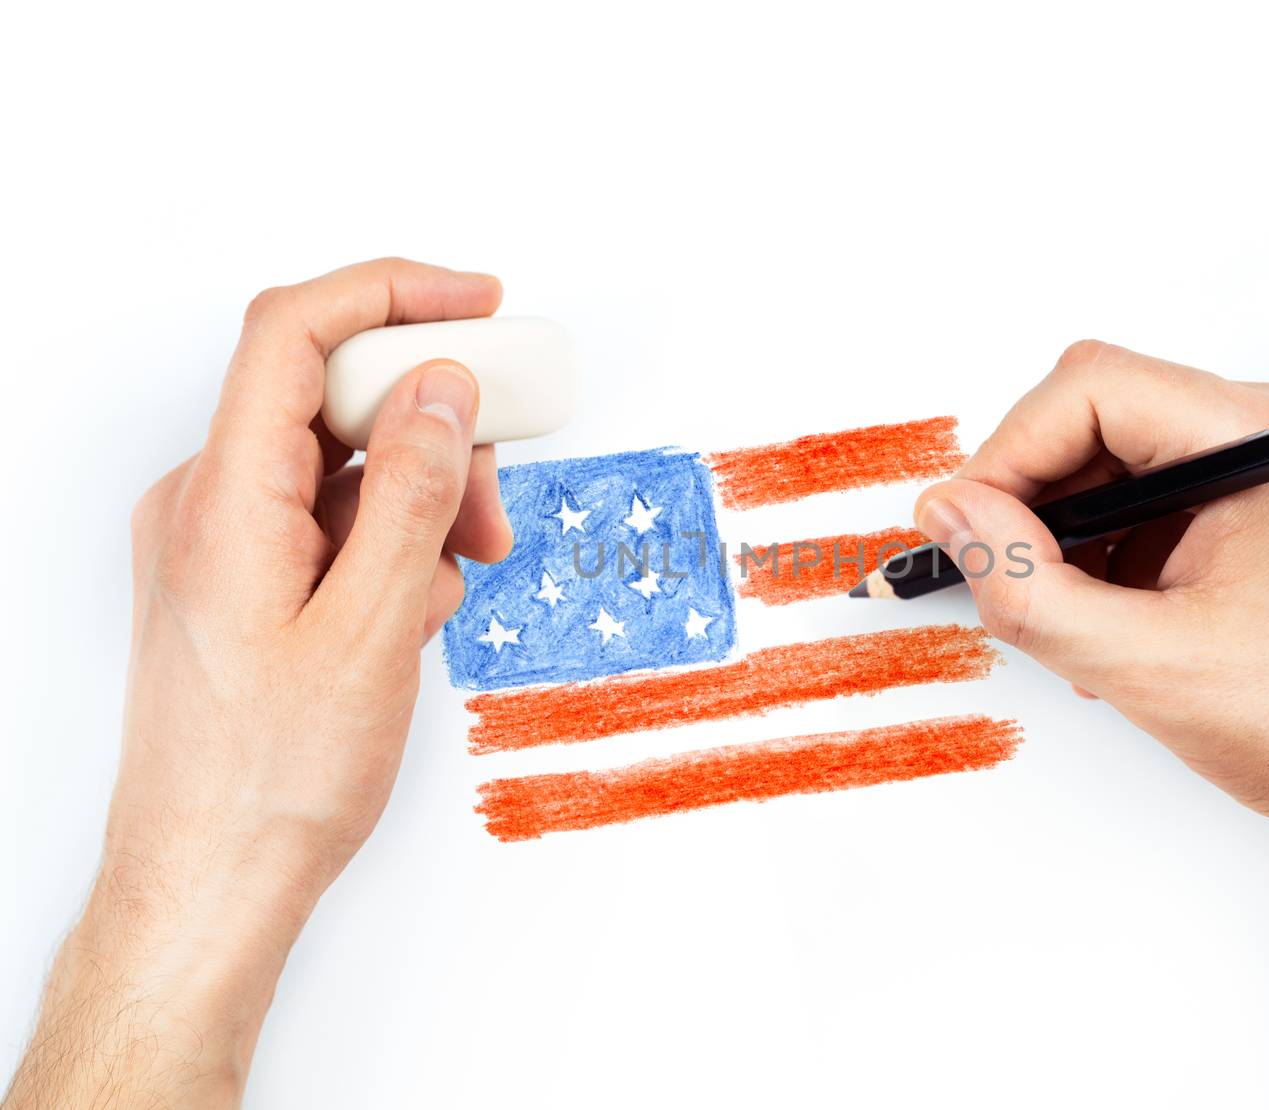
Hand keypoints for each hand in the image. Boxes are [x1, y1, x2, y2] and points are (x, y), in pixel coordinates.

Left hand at [4, 259, 511, 1107]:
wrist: (210, 883)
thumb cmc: (270, 781)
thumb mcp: (371, 628)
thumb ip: (411, 494)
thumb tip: (444, 389)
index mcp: (223, 498)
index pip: (295, 332)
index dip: (393, 294)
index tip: (480, 305)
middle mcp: (210, 502)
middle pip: (334, 399)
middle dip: (434, 432)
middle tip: (496, 501)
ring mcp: (225, 541)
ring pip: (343, 464)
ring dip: (423, 500)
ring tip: (458, 577)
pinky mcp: (248, 578)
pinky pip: (332, 519)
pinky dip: (391, 543)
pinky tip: (414, 610)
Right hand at [917, 340, 1268, 1102]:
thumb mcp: (1145, 667)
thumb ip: (1025, 586)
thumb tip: (949, 514)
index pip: (1094, 389)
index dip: (1009, 454)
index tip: (965, 526)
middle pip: (1110, 415)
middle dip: (1042, 498)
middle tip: (1008, 578)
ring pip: (1134, 459)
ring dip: (1081, 532)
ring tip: (1080, 623)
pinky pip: (1173, 494)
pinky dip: (1126, 550)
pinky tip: (1126, 621)